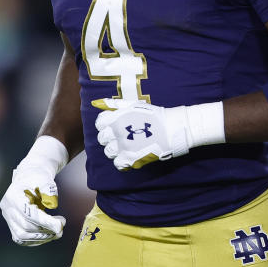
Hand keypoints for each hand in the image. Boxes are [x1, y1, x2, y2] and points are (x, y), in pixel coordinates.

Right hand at [0, 136, 68, 245]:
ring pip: (22, 236)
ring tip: (57, 232)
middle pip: (25, 227)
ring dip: (42, 237)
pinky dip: (37, 239)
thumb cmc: (38, 178)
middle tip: (62, 225)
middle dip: (46, 230)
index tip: (60, 225)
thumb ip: (49, 192)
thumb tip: (52, 205)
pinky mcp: (12, 225)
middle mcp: (7, 208)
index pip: (28, 213)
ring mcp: (8, 218)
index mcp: (13, 196)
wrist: (30, 178)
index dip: (45, 222)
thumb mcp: (46, 180)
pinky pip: (22, 239)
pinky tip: (49, 234)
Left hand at [94, 99, 223, 169]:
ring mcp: (123, 147)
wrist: (172, 129)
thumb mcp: (132, 105)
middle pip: (102, 139)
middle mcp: (117, 133)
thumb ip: (113, 105)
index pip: (99, 123)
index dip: (106, 124)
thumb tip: (96, 103)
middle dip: (110, 137)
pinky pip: (118, 164)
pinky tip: (130, 155)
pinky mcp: (131, 159)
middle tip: (122, 136)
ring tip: (127, 145)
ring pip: (109, 152)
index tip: (114, 125)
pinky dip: (122, 161)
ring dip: (115, 149)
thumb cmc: (153, 115)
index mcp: (116, 118)